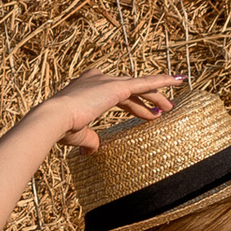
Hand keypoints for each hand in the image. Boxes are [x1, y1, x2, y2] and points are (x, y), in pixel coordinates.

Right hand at [51, 69, 180, 153]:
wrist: (55, 119)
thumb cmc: (61, 129)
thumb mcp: (78, 135)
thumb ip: (89, 140)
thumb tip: (91, 151)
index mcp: (87, 87)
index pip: (117, 96)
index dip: (134, 105)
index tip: (147, 114)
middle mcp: (98, 79)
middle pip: (130, 90)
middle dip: (146, 101)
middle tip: (162, 110)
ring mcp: (108, 80)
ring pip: (139, 86)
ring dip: (156, 96)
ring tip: (171, 106)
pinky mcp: (117, 86)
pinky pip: (144, 82)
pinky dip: (161, 81)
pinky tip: (176, 82)